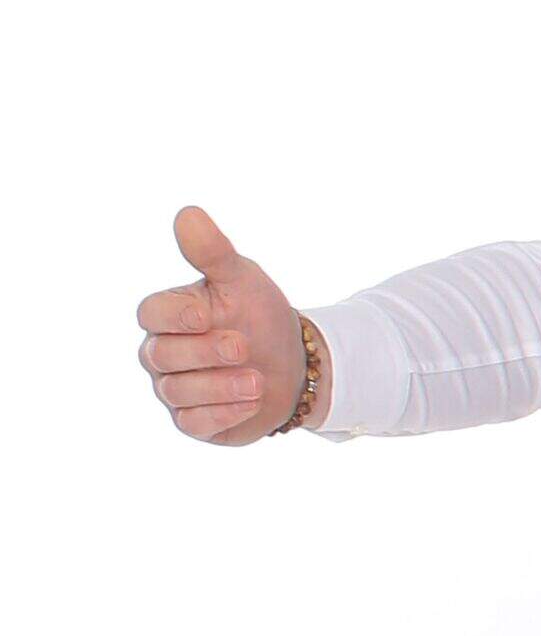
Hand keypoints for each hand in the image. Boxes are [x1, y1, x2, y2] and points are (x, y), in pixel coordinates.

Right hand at [137, 207, 314, 444]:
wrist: (294, 361)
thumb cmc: (258, 314)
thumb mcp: (241, 279)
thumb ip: (213, 252)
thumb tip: (187, 213)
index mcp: (171, 315)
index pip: (150, 313)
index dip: (174, 315)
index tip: (205, 313)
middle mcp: (164, 353)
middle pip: (160, 355)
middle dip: (204, 351)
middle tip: (243, 345)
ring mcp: (175, 388)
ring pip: (177, 392)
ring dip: (222, 385)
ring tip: (257, 379)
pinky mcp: (193, 420)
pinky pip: (193, 422)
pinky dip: (224, 413)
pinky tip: (251, 401)